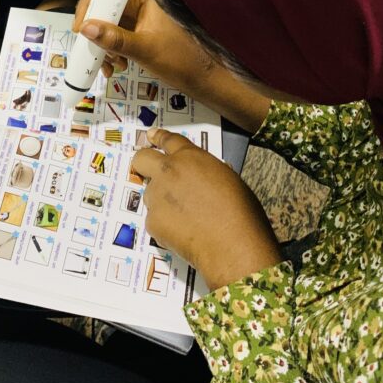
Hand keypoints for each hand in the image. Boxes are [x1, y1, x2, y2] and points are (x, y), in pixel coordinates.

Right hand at [73, 0, 217, 95]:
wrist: (204, 78)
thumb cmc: (181, 59)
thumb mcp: (145, 50)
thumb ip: (116, 39)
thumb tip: (87, 28)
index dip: (90, 4)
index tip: (82, 28)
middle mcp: (140, 2)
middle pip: (105, 6)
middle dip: (95, 30)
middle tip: (92, 51)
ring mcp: (140, 17)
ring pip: (109, 24)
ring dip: (103, 45)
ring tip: (110, 66)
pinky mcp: (140, 32)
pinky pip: (117, 36)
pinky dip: (112, 51)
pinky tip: (115, 67)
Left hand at [133, 129, 280, 289]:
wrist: (233, 245)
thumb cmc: (240, 212)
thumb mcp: (228, 179)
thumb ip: (207, 171)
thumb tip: (202, 175)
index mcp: (191, 157)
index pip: (168, 140)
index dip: (158, 137)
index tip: (150, 136)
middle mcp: (169, 172)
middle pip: (142, 158)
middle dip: (144, 162)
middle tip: (150, 171)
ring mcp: (157, 196)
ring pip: (150, 193)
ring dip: (161, 200)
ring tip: (184, 217)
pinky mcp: (152, 221)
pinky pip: (154, 218)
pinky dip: (165, 224)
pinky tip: (184, 233)